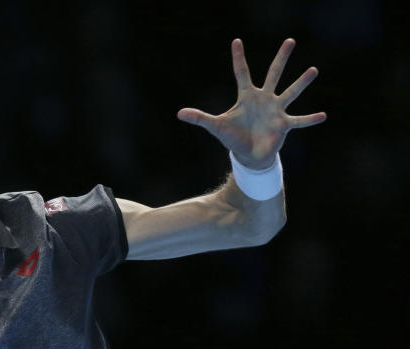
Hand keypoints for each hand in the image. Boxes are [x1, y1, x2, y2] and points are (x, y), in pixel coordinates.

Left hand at [178, 38, 326, 169]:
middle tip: (289, 40)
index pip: (241, 73)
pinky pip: (299, 121)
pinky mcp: (284, 125)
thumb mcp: (215, 126)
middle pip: (273, 74)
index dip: (238, 58)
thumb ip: (200, 118)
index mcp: (247, 96)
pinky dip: (310, 119)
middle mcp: (264, 99)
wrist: (248, 155)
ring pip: (290, 92)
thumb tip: (179, 113)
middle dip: (281, 58)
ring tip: (313, 70)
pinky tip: (323, 115)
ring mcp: (276, 110)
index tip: (236, 41)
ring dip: (301, 82)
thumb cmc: (233, 137)